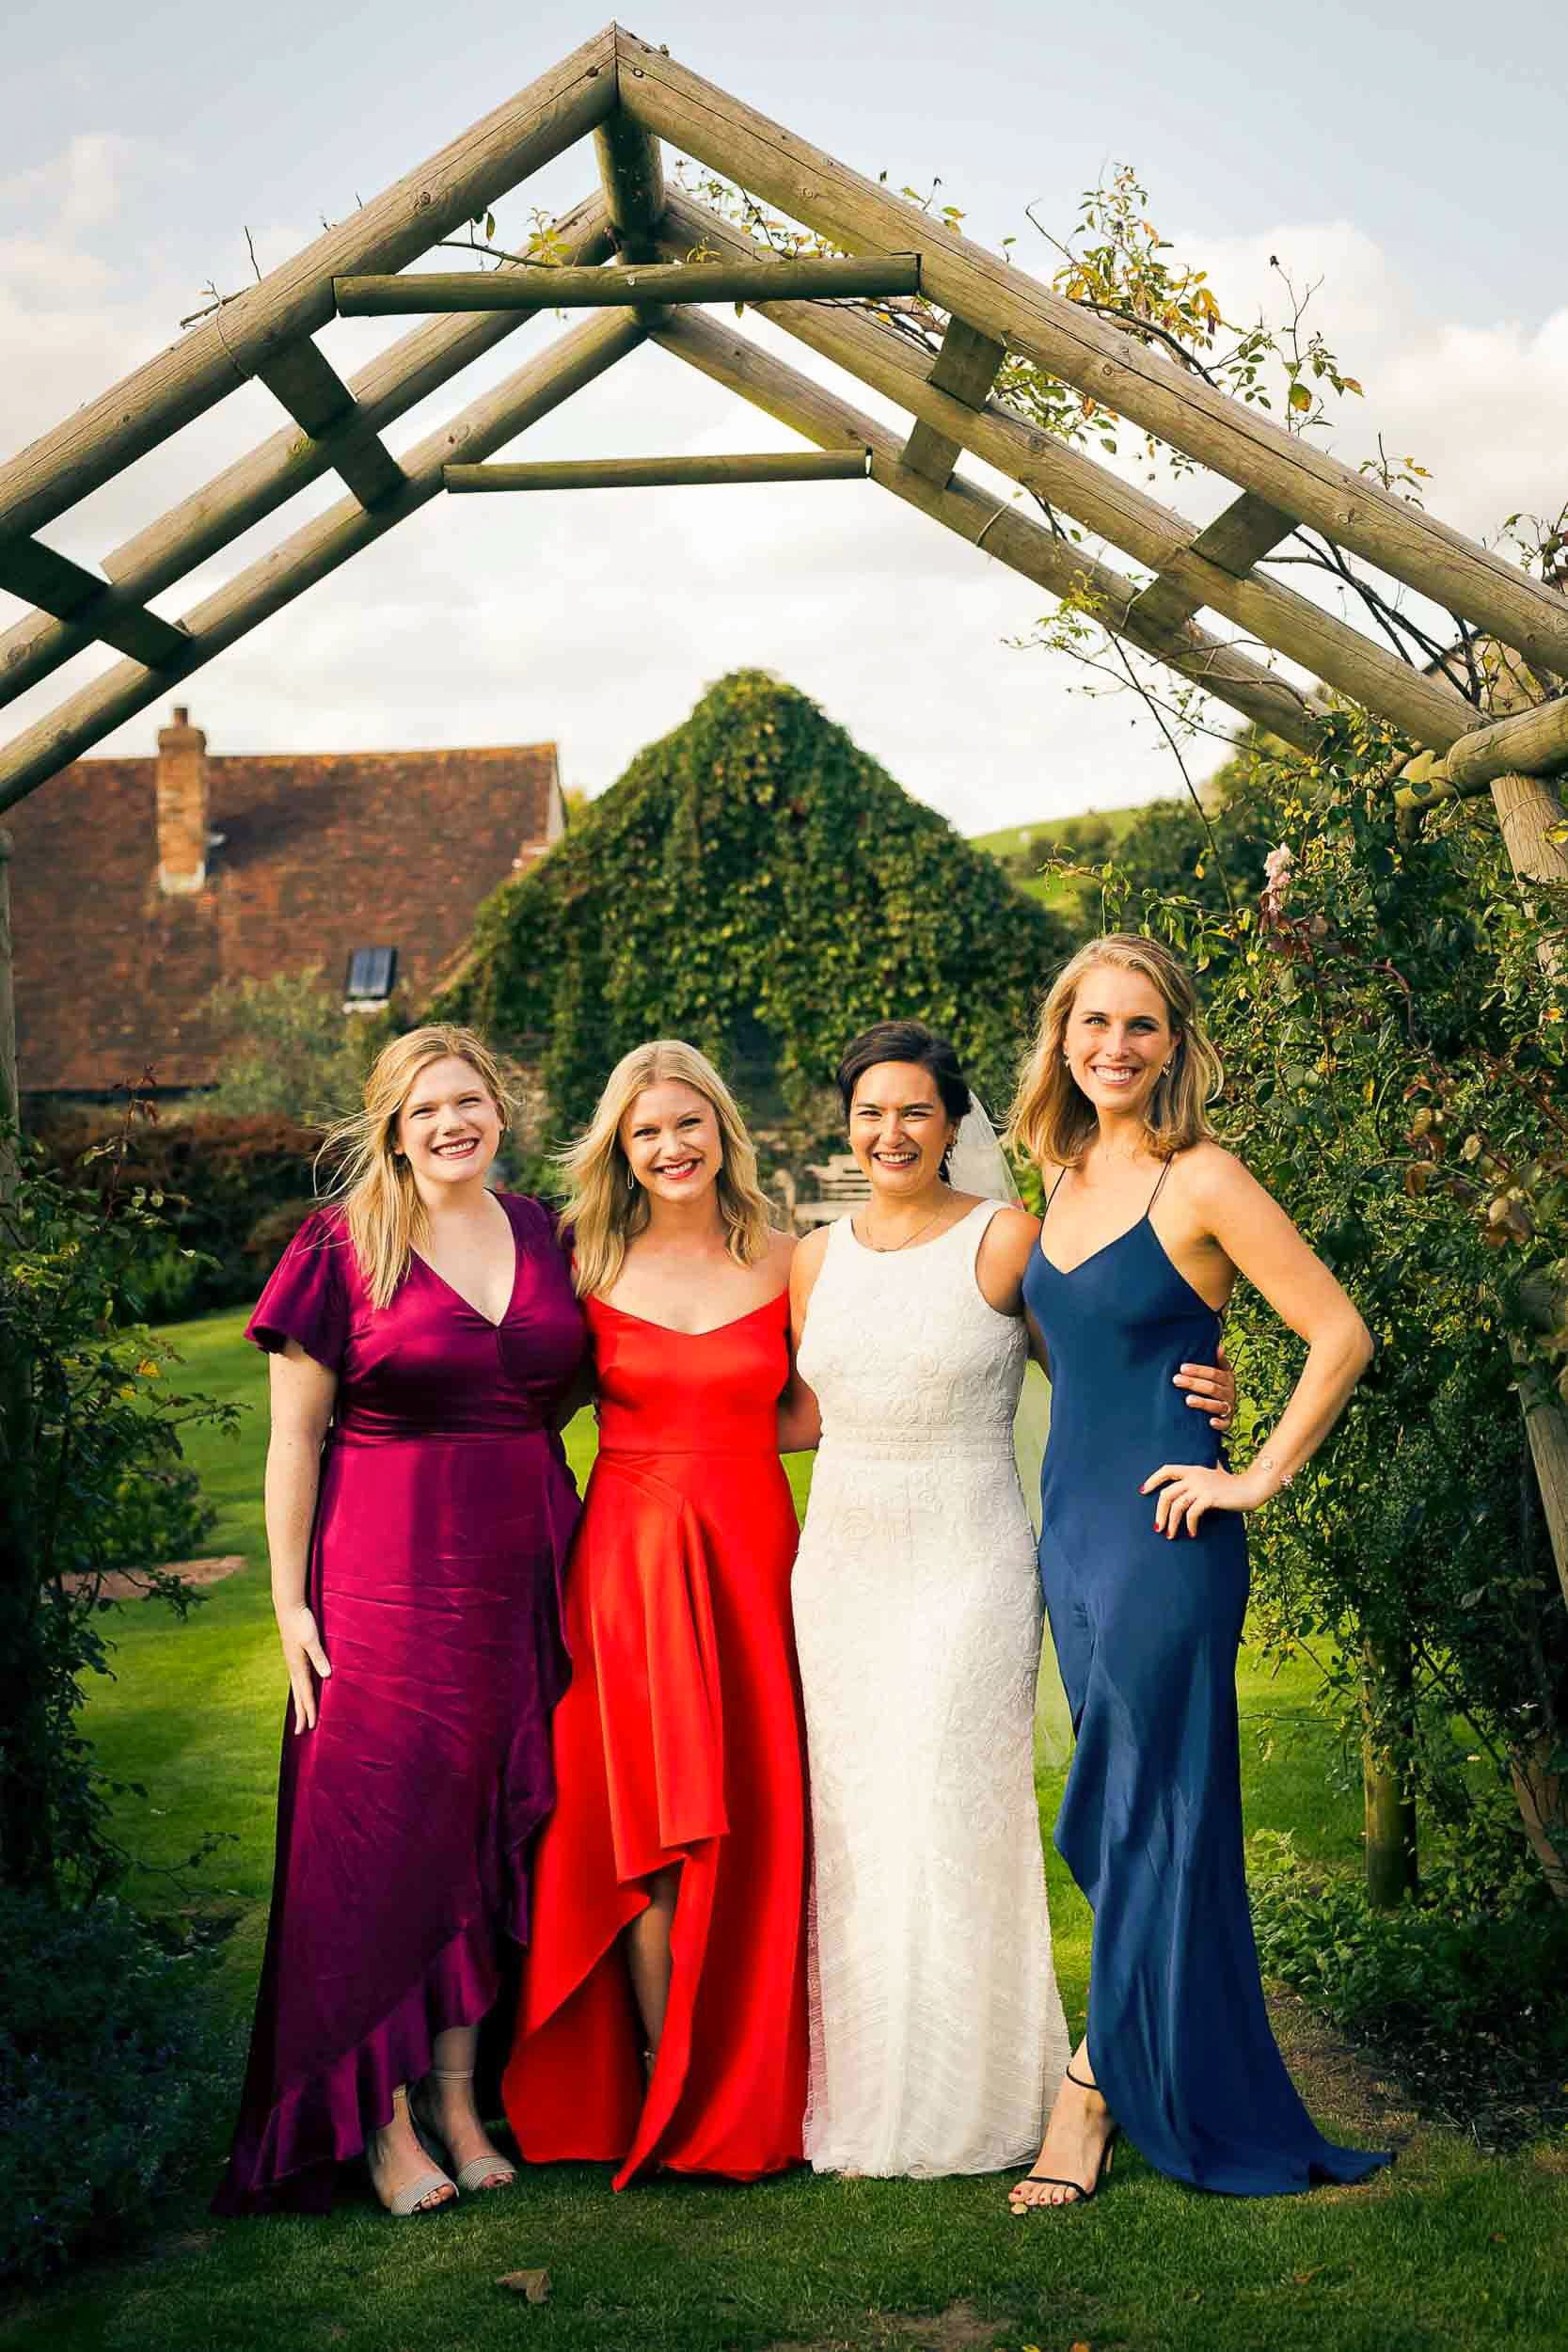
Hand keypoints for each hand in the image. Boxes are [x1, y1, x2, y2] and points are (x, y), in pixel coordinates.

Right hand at [277, 1603, 330, 1732]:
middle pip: (299, 1696)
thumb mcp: (312, 1640)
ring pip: (297, 1689)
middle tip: (301, 1733)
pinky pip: (299, 1679)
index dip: (310, 1710)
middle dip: (302, 1714)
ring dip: (300, 1704)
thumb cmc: (301, 1622)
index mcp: (298, 1667)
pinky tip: (303, 1691)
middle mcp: (294, 1668)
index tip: (311, 1727)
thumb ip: (319, 1657)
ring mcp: (293, 1662)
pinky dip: (300, 1691)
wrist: (289, 1607)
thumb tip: (327, 1676)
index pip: (306, 1694)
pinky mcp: (295, 1656)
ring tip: (301, 1717)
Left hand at [1140, 1461, 1260, 1538]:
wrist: (1253, 1487)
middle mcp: (1195, 1476)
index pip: (1166, 1470)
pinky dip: (1190, 1525)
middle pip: (1167, 1493)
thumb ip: (1210, 1470)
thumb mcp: (1218, 1473)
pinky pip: (1192, 1513)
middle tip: (1158, 1528)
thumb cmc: (1235, 1484)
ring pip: (1177, 1505)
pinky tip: (1192, 1533)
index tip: (1143, 1491)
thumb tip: (1211, 1465)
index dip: (1153, 1480)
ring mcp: (1202, 1486)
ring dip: (1171, 1523)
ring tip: (1170, 1535)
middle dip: (1159, 1512)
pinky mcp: (1210, 1498)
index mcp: (1193, 1469)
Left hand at [1172, 1337, 1234, 1429]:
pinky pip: (1225, 1424)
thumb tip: (1218, 1346)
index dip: (1199, 1370)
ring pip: (1217, 1405)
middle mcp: (1229, 1393)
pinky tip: (1210, 1422)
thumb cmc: (1219, 1386)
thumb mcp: (1222, 1372)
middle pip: (1212, 1388)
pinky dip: (1219, 1424)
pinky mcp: (1227, 1421)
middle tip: (1176, 1380)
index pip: (1214, 1373)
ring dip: (1203, 1403)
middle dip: (1193, 1384)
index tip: (1182, 1368)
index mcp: (1227, 1379)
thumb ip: (1219, 1361)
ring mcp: (1229, 1407)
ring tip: (1188, 1400)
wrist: (1229, 1408)